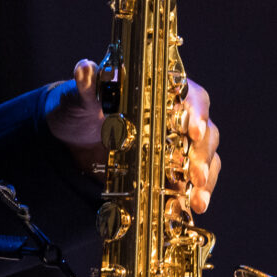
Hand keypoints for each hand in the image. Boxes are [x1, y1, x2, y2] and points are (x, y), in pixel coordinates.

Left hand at [49, 62, 221, 217]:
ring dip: (205, 179)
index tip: (193, 130)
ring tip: (198, 201)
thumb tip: (85, 69)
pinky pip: (193, 181)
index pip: (191, 97)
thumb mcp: (79, 98)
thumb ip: (86, 86)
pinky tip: (192, 208)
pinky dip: (195, 194)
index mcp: (162, 92)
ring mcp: (176, 145)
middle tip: (195, 175)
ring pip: (205, 158)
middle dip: (202, 155)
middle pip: (205, 132)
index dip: (197, 113)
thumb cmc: (80, 109)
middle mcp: (176, 117)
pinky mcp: (171, 170)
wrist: (70, 141)